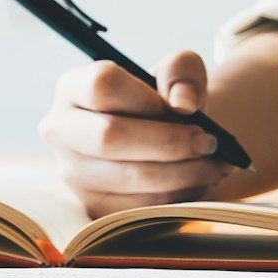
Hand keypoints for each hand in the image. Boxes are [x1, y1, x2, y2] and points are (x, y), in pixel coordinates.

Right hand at [39, 53, 233, 217]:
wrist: (158, 139)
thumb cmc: (164, 100)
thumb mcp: (176, 72)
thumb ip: (183, 71)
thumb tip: (183, 103)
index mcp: (72, 88)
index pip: (101, 86)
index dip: (149, 99)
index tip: (186, 109)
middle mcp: (60, 130)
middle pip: (110, 137)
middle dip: (172, 142)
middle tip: (210, 142)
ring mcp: (72, 172)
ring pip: (132, 176)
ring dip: (187, 172)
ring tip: (217, 163)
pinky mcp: (93, 206)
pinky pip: (143, 207)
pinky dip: (181, 195)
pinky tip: (199, 181)